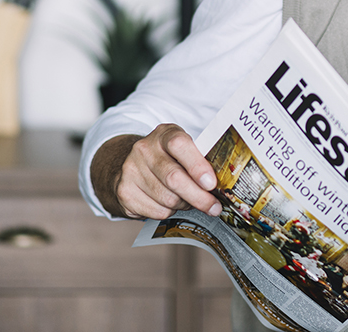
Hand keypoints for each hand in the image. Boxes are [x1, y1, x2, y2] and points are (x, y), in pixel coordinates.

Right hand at [91, 124, 221, 220]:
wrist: (130, 167)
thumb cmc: (167, 159)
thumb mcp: (182, 151)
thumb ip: (199, 162)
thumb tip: (223, 187)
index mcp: (164, 134)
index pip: (179, 144)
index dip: (197, 166)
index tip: (211, 184)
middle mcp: (144, 148)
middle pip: (174, 178)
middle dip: (199, 196)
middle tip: (214, 207)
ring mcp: (131, 169)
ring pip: (167, 198)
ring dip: (184, 205)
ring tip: (187, 200)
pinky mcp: (124, 191)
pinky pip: (156, 211)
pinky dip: (168, 212)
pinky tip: (168, 204)